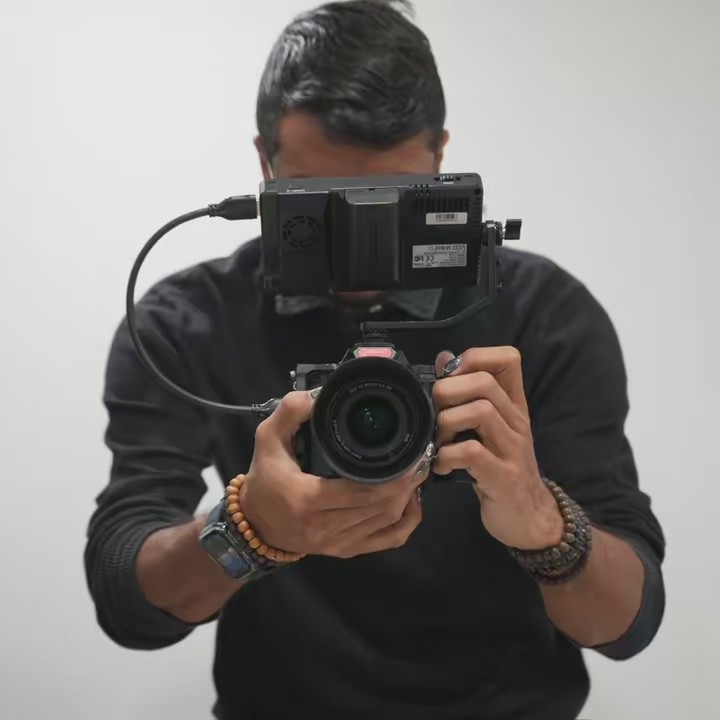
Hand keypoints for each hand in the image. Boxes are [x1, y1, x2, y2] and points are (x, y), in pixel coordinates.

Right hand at [240, 391, 428, 557]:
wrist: (255, 524)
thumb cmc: (265, 479)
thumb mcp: (267, 439)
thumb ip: (288, 412)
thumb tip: (317, 396)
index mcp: (307, 499)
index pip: (361, 492)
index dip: (392, 476)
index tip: (409, 455)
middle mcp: (324, 526)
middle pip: (380, 507)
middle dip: (406, 484)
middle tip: (421, 460)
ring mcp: (337, 543)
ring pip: (387, 523)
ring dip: (408, 499)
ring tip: (418, 475)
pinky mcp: (345, 550)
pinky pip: (386, 541)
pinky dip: (406, 523)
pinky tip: (412, 503)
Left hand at [432, 348, 563, 549]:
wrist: (530, 518)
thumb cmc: (502, 469)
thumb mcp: (488, 428)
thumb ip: (468, 394)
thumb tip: (444, 358)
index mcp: (513, 405)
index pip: (508, 358)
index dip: (474, 357)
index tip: (450, 376)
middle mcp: (517, 421)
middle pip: (484, 382)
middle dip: (448, 390)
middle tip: (435, 412)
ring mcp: (513, 449)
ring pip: (480, 411)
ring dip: (447, 423)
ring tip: (439, 441)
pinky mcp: (504, 476)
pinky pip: (472, 452)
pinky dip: (447, 456)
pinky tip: (442, 466)